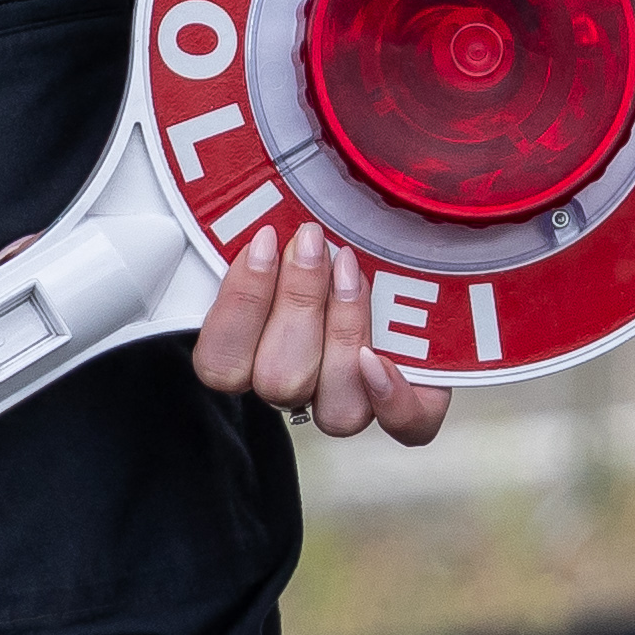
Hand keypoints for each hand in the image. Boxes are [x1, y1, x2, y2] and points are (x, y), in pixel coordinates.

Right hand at [189, 222, 451, 444]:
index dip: (239, 308)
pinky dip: (394, 400)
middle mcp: (301, 380)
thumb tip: (241, 219)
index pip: (221, 365)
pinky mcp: (413, 400)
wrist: (400, 215)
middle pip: (280, 383)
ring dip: (342, 332)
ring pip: (337, 409)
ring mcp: (356, 396)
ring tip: (352, 268)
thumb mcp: (280, 207)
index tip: (263, 242)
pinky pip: (406, 427)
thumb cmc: (332, 216)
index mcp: (251, 349)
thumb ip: (244, 220)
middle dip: (297, 303)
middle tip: (313, 242)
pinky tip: (383, 358)